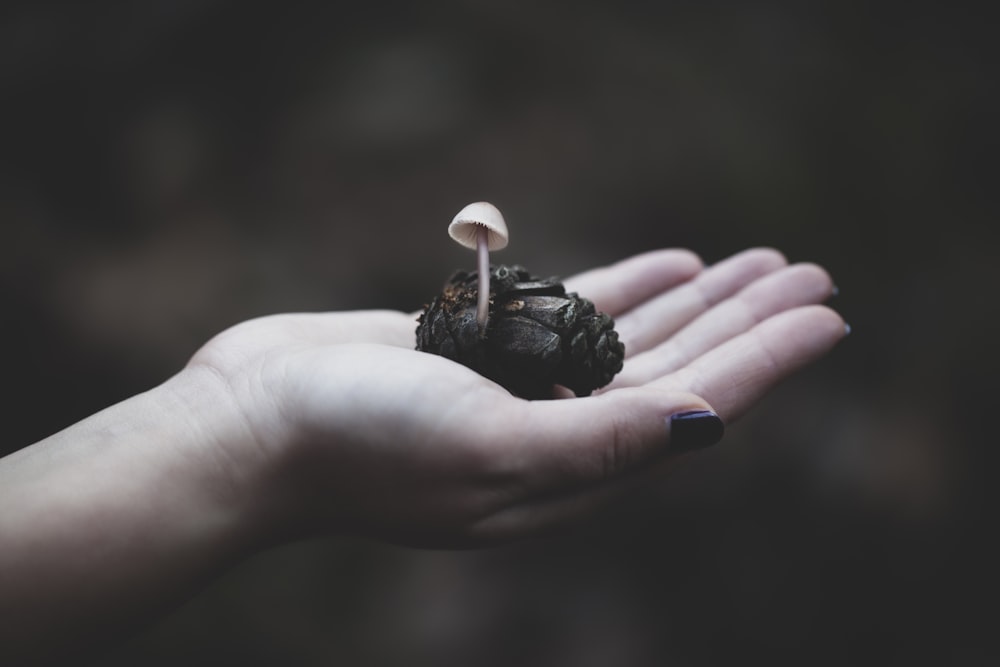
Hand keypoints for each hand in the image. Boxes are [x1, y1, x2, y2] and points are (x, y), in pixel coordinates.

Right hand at [188, 248, 845, 547]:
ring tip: (759, 263)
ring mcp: (519, 394)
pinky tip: (674, 264)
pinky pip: (574, 316)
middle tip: (812, 273)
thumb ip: (604, 443)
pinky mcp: (481, 356)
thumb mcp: (492, 449)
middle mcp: (558, 436)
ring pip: (635, 341)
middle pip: (679, 370)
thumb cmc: (361, 443)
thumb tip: (709, 424)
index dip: (767, 361)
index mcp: (572, 473)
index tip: (829, 315)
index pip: (695, 406)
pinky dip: (627, 289)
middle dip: (748, 322)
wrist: (252, 426)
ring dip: (700, 302)